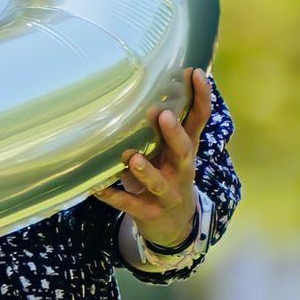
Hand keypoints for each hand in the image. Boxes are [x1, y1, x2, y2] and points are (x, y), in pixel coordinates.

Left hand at [105, 69, 216, 251]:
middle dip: (174, 134)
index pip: (199, 121)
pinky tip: (97, 188)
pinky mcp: (150, 212)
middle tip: (163, 115)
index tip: (196, 73)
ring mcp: (167, 193)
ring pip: (159, 183)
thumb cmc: (167, 176)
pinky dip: (114, 196)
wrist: (174, 226)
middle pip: (185, 150)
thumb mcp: (169, 152)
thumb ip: (161, 127)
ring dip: (146, 171)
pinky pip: (130, 204)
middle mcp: (181, 170)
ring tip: (132, 157)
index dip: (201, 98)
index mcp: (186, 150)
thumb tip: (145, 89)